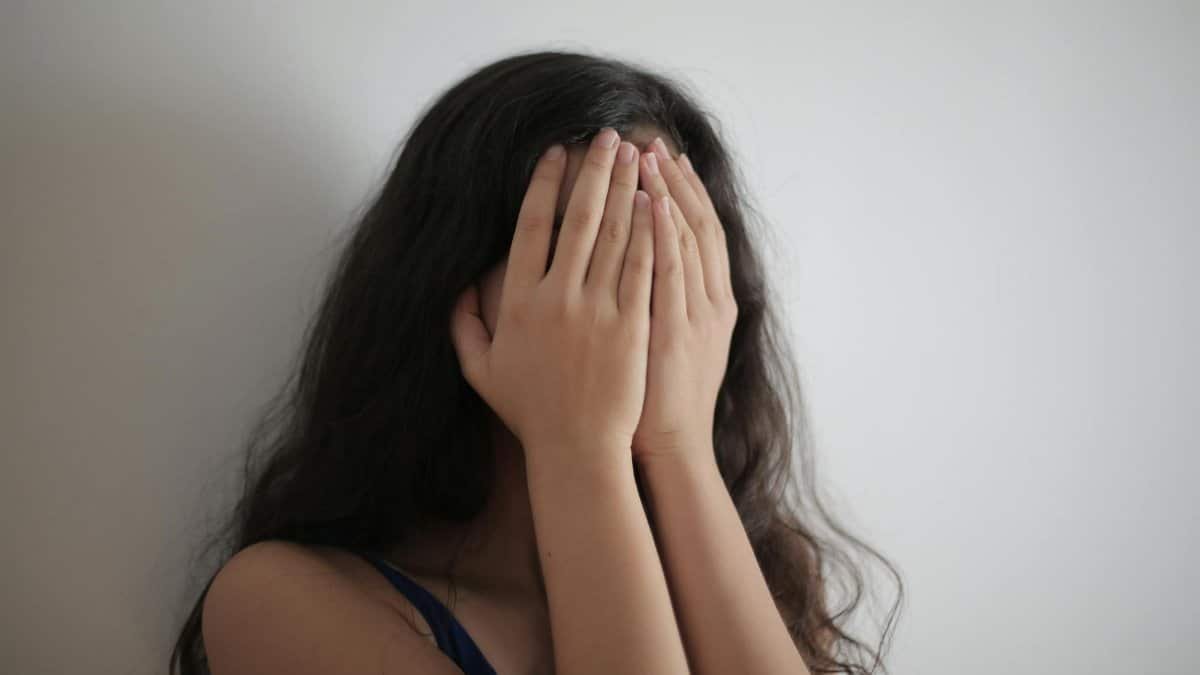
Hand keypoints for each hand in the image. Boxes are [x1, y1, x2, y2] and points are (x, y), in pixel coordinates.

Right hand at [450, 129, 655, 464]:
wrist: (577, 448)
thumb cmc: (529, 410)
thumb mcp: (479, 369)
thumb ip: (462, 324)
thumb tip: (456, 285)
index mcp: (518, 301)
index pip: (531, 226)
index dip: (544, 184)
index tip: (556, 153)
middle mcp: (556, 298)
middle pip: (578, 218)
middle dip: (594, 170)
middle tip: (608, 135)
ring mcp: (596, 310)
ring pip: (612, 235)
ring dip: (625, 189)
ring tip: (635, 154)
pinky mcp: (632, 325)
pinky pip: (640, 267)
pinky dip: (648, 231)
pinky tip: (655, 202)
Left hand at [632, 137, 737, 463]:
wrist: (668, 446)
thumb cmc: (657, 399)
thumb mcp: (676, 345)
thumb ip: (664, 303)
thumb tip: (645, 266)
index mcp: (711, 301)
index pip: (699, 231)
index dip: (683, 192)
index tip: (665, 157)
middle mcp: (709, 299)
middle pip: (694, 224)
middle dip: (672, 180)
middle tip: (651, 140)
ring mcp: (693, 313)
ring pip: (685, 239)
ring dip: (666, 193)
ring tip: (647, 154)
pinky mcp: (672, 329)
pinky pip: (670, 271)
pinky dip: (663, 233)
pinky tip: (650, 200)